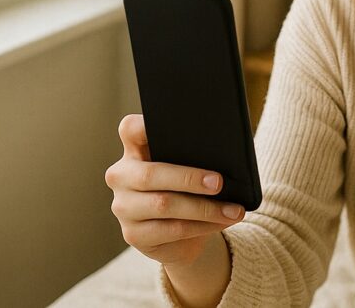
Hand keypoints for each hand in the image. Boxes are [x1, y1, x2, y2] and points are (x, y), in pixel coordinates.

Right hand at [105, 114, 245, 267]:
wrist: (180, 234)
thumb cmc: (186, 188)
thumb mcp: (188, 166)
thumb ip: (193, 155)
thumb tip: (225, 157)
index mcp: (133, 150)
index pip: (130, 130)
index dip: (143, 125)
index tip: (170, 121)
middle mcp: (121, 176)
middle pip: (150, 174)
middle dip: (189, 178)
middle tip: (219, 183)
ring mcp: (123, 207)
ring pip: (164, 206)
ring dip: (205, 209)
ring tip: (233, 209)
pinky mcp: (133, 234)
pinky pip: (172, 230)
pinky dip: (202, 226)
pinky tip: (221, 222)